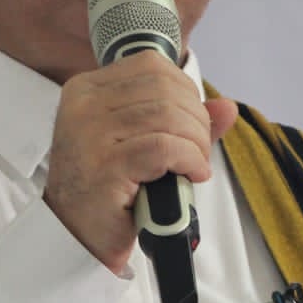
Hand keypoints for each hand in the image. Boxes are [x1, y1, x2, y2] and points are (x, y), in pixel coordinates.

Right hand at [44, 52, 238, 273]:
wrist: (75, 236)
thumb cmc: (106, 187)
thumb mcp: (142, 142)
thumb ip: (182, 121)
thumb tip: (227, 108)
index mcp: (86, 89)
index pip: (151, 66)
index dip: (185, 90)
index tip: (191, 121)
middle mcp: (83, 106)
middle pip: (165, 90)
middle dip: (196, 120)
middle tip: (197, 150)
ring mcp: (90, 136)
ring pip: (168, 117)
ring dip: (196, 143)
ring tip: (194, 165)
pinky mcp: (105, 167)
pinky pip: (165, 148)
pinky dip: (190, 160)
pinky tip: (191, 175)